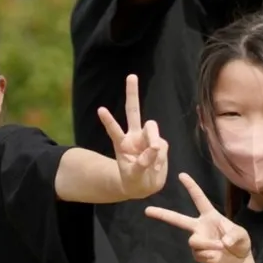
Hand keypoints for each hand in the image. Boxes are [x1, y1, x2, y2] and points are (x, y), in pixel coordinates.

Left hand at [97, 74, 168, 199]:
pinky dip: (160, 156)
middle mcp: (134, 137)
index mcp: (122, 144)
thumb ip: (143, 163)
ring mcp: (147, 140)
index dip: (108, 120)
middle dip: (132, 94)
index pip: (114, 129)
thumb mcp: (134, 176)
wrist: (144, 186)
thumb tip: (155, 147)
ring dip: (152, 139)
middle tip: (131, 76)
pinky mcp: (159, 146)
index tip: (100, 109)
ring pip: (152, 129)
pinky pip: (162, 145)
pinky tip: (156, 163)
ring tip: (152, 154)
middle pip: (133, 111)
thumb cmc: (134, 180)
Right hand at [145, 172, 251, 262]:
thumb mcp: (242, 236)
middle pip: (178, 219)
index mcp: (210, 216)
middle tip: (147, 210)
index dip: (191, 187)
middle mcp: (199, 226)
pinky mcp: (197, 253)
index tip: (181, 175)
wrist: (237, 261)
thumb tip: (223, 241)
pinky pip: (199, 253)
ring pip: (193, 240)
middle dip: (162, 214)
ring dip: (208, 245)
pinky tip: (216, 256)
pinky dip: (210, 255)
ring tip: (220, 247)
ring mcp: (197, 240)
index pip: (199, 199)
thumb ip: (235, 236)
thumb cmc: (240, 242)